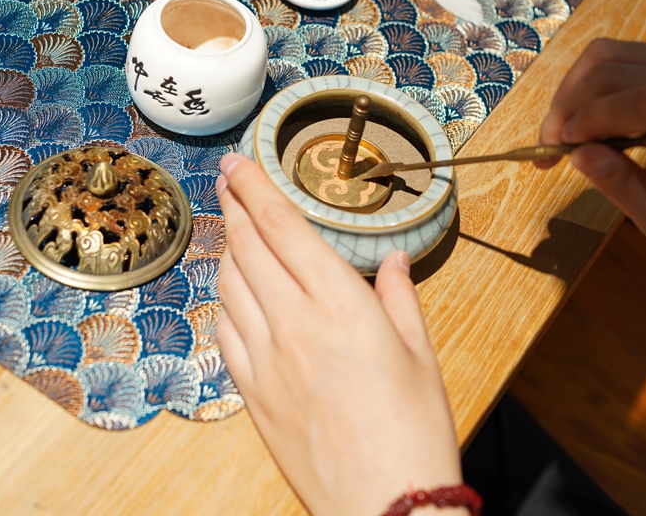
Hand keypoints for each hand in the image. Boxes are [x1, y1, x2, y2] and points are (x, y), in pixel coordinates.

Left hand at [214, 154, 463, 515]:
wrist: (387, 505)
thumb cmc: (414, 431)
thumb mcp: (421, 354)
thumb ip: (400, 297)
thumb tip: (394, 262)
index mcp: (341, 305)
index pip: (282, 228)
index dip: (254, 188)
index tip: (238, 163)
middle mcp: (294, 324)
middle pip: (247, 247)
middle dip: (234, 205)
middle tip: (228, 181)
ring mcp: (266, 360)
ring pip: (229, 285)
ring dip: (227, 249)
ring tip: (233, 231)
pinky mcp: (252, 393)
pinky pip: (225, 332)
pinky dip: (225, 302)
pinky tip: (234, 294)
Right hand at [537, 38, 645, 269]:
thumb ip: (621, 186)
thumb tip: (577, 154)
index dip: (598, 114)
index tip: (562, 144)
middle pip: (625, 70)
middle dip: (572, 104)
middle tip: (548, 145)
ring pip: (614, 55)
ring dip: (572, 92)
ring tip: (560, 133)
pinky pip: (618, 55)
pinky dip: (584, 83)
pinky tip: (577, 117)